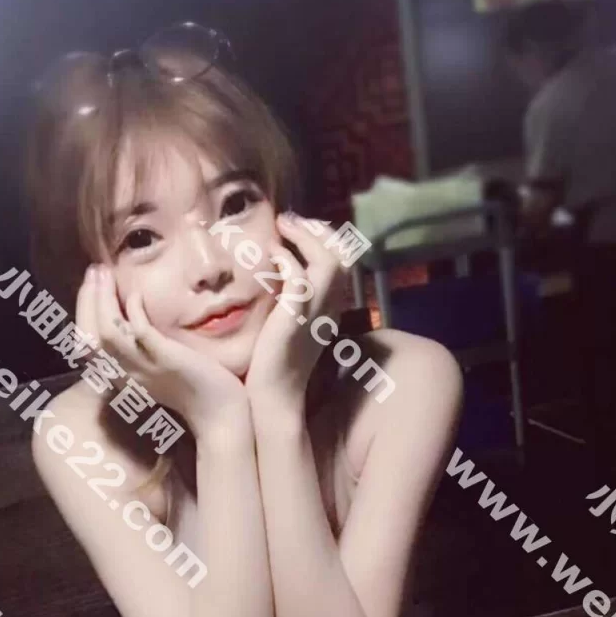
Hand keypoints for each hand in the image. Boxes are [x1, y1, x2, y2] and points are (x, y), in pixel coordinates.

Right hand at [75, 265, 249, 437]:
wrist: (220, 416)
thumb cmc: (195, 391)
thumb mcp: (160, 369)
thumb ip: (146, 349)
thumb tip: (136, 319)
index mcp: (122, 377)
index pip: (88, 342)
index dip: (85, 311)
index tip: (92, 285)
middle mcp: (125, 375)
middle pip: (89, 335)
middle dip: (88, 299)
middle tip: (94, 271)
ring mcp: (144, 367)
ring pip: (107, 332)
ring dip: (103, 300)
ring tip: (105, 274)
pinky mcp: (165, 359)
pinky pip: (139, 332)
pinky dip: (133, 311)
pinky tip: (136, 294)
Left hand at [244, 213, 345, 411]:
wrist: (274, 396)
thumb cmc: (275, 365)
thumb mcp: (290, 327)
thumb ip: (293, 302)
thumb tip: (278, 278)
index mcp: (331, 309)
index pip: (343, 263)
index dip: (325, 239)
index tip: (299, 229)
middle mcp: (330, 307)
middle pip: (342, 255)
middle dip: (318, 230)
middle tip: (290, 221)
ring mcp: (315, 312)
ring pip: (328, 260)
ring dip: (306, 237)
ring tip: (283, 226)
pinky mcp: (295, 317)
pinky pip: (299, 277)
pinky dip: (287, 260)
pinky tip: (272, 255)